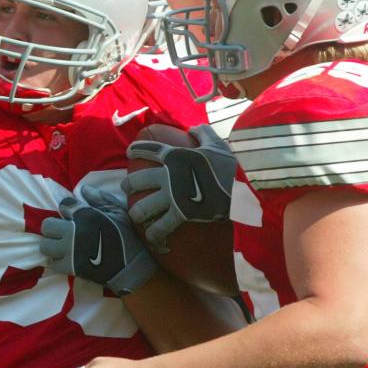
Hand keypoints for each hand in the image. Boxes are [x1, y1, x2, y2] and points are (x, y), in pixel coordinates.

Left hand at [39, 185, 155, 296]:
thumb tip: (84, 189)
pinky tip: (65, 260)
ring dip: (51, 246)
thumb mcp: (119, 212)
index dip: (67, 209)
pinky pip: (53, 264)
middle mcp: (74, 232)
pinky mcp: (71, 268)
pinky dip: (56, 263)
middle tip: (62, 232)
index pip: (64, 205)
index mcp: (86, 216)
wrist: (132, 265)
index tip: (72, 215)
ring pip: (45, 246)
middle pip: (47, 226)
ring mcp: (70, 251)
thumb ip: (101, 199)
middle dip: (53, 228)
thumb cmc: (127, 236)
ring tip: (61, 247)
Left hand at [123, 125, 235, 250]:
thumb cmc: (228, 168)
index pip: (147, 150)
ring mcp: (172, 198)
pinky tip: (153, 239)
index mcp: (175, 157)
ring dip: (136, 213)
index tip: (129, 153)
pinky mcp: (179, 216)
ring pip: (141, 208)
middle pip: (136, 181)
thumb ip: (204, 134)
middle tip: (128, 188)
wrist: (240, 191)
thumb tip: (194, 127)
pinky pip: (159, 229)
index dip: (135, 150)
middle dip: (128, 186)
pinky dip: (154, 236)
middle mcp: (168, 176)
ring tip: (136, 215)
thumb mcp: (218, 145)